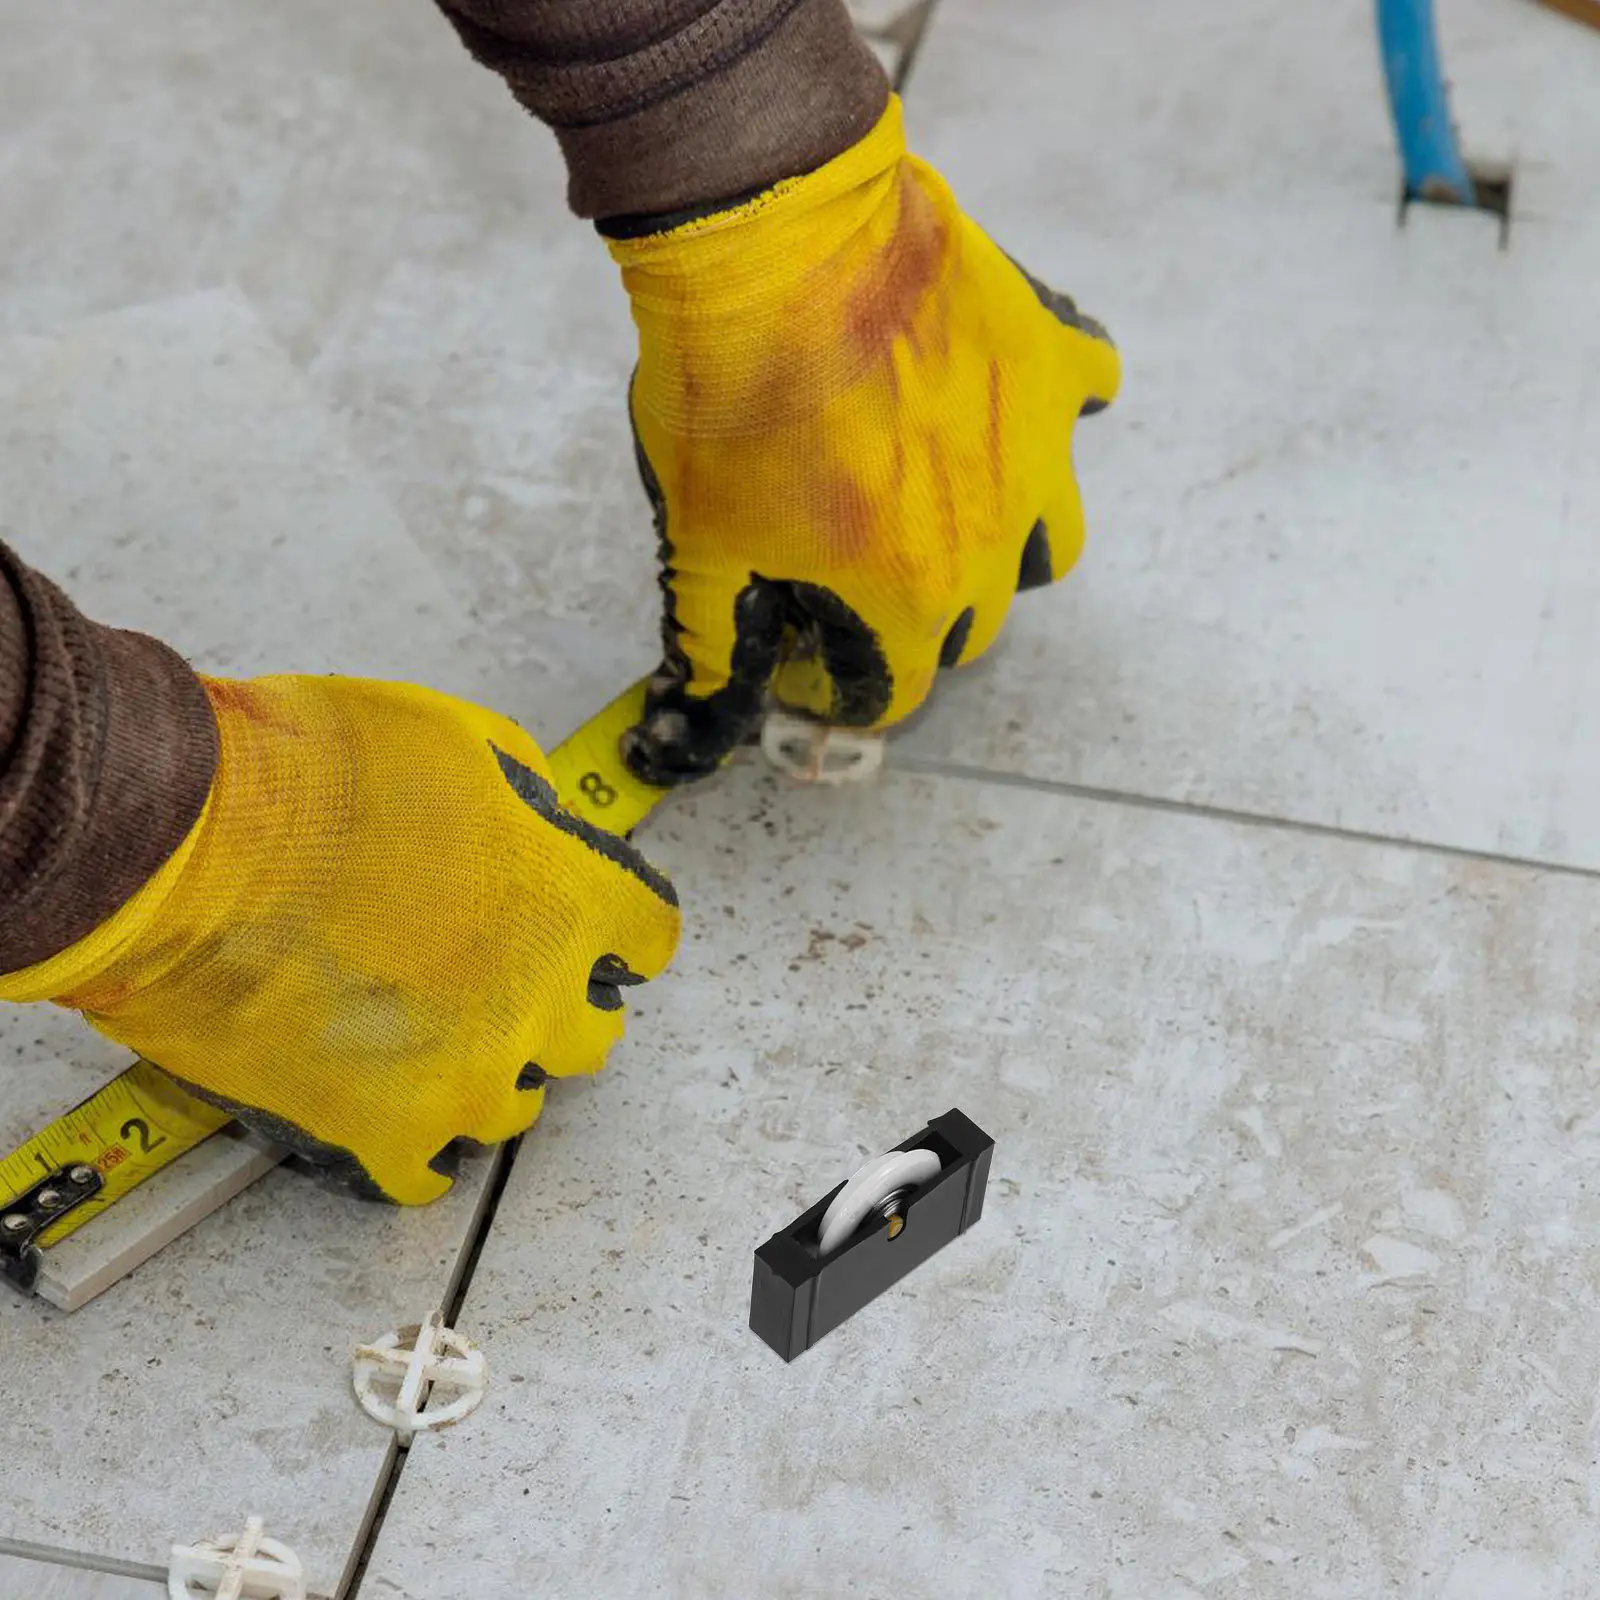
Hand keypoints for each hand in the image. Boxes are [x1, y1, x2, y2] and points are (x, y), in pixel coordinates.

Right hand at [0, 676, 679, 1203]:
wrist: (180, 841)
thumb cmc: (309, 774)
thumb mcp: (457, 738)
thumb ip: (525, 800)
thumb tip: (536, 831)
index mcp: (563, 901)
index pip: (649, 936)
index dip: (621, 930)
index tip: (601, 934)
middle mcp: (531, 1001)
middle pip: (588, 1036)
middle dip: (556, 1006)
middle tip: (505, 982)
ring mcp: (459, 1076)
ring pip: (513, 1106)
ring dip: (486, 1073)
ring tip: (432, 1041)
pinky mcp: (375, 1129)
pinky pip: (426, 1175)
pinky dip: (415, 1148)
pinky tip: (393, 1116)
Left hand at [607, 94, 1119, 785]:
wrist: (777, 244)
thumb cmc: (732, 400)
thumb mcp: (700, 540)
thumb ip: (711, 644)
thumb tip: (695, 723)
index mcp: (909, 598)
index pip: (895, 693)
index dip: (844, 687)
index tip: (811, 654)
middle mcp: (994, 544)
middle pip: (970, 629)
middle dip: (912, 623)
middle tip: (852, 573)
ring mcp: (1038, 453)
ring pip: (1047, 548)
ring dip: (1000, 552)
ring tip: (941, 509)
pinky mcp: (1053, 363)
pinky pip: (1092, 399)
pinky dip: (1052, 415)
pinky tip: (1001, 400)